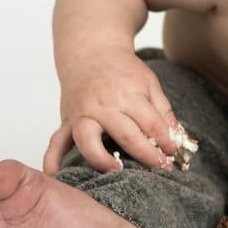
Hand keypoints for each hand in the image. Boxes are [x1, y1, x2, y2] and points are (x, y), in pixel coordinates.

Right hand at [43, 50, 179, 173]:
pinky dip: (52, 159)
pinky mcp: (66, 121)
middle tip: (160, 167)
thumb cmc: (123, 70)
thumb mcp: (149, 83)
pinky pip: (56, 141)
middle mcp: (103, 106)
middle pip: (125, 134)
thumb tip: (175, 136)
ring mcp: (82, 114)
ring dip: (101, 158)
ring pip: (87, 139)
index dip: (165, 140)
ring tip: (116, 172)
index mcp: (127, 95)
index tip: (172, 153)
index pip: (151, 123)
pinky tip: (56, 176)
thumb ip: (162, 110)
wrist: (91, 52)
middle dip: (145, 153)